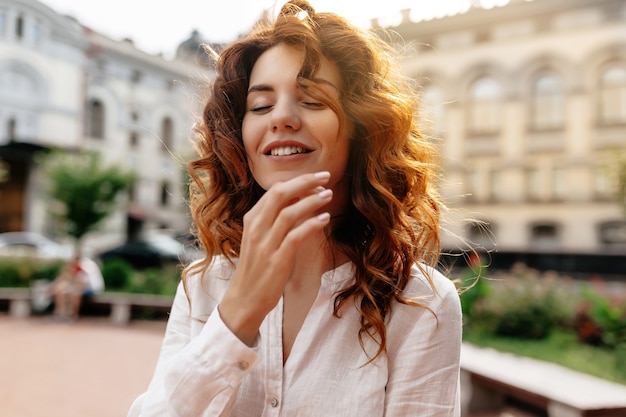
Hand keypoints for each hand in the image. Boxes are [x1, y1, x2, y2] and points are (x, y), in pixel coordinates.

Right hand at [218, 171, 332, 344]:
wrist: (245, 298)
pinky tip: (325, 219)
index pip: (275, 190)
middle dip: (305, 182)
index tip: (316, 179)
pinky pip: (296, 236)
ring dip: (312, 201)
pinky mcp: (277, 260)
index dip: (297, 181)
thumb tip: (296, 199)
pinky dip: (312, 224)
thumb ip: (273, 219)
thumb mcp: (259, 238)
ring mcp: (266, 244)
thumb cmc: (256, 267)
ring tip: (329, 195)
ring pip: (290, 212)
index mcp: (252, 219)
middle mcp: (257, 228)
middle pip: (281, 194)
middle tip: (325, 176)